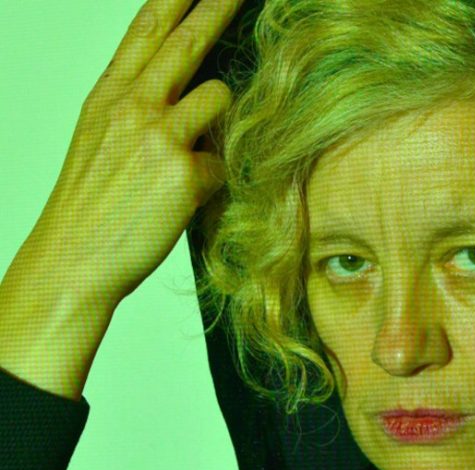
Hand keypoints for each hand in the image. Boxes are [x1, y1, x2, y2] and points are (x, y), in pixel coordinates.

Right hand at [29, 0, 241, 303]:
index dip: (174, 1)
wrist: (72, 260)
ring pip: (219, 97)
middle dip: (217, 9)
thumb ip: (137, 112)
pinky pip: (224, 163)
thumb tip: (182, 96)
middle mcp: (132, 107)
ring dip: (222, 120)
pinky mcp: (185, 172)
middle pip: (186, 43)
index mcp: (109, 98)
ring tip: (195, 154)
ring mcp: (159, 136)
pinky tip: (188, 199)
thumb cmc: (89, 206)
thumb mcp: (100, 143)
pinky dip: (215, 179)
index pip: (145, 33)